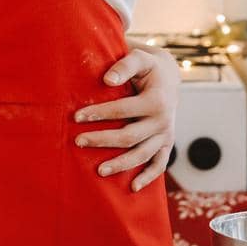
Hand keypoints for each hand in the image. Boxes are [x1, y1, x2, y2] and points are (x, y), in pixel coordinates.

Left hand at [73, 46, 178, 191]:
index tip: (77, 116)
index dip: (100, 113)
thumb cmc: (147, 67)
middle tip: (78, 141)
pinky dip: (148, 177)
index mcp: (157, 100)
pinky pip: (159, 165)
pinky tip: (133, 188)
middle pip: (130, 136)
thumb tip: (106, 81)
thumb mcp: (139, 58)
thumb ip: (124, 66)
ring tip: (99, 171)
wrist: (169, 77)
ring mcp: (166, 135)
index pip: (124, 110)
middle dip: (103, 140)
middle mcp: (164, 121)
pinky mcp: (167, 144)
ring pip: (142, 155)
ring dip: (121, 164)